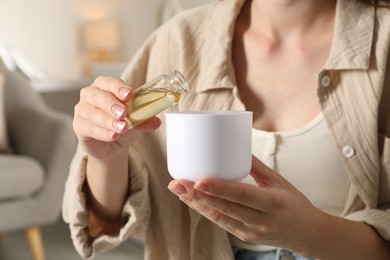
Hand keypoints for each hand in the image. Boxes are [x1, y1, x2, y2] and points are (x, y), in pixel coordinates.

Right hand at [73, 75, 160, 161]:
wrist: (112, 145)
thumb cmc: (122, 125)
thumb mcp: (136, 122)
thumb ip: (144, 120)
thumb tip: (156, 121)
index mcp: (105, 86)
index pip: (109, 82)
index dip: (118, 87)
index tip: (128, 94)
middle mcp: (91, 95)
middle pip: (98, 95)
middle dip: (111, 104)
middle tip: (123, 113)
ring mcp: (82, 110)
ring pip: (92, 113)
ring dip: (107, 120)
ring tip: (121, 128)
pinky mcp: (79, 126)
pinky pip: (88, 127)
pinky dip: (102, 132)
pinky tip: (112, 136)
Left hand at [168, 156, 324, 254]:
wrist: (307, 233)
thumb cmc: (295, 204)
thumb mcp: (280, 182)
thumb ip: (257, 166)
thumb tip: (235, 147)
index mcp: (274, 203)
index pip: (242, 195)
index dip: (218, 189)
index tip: (198, 180)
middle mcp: (261, 220)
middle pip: (224, 208)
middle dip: (197, 196)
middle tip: (177, 183)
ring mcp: (252, 232)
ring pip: (218, 217)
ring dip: (196, 204)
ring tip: (178, 190)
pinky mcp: (245, 237)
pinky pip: (221, 223)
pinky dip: (205, 211)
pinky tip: (191, 200)